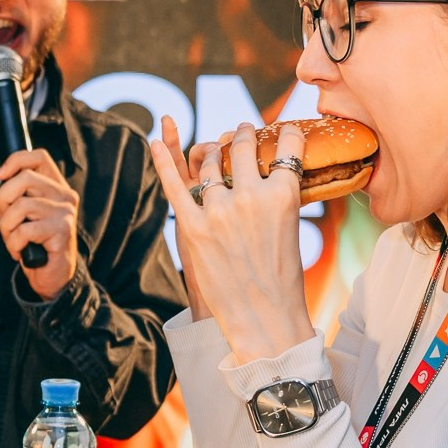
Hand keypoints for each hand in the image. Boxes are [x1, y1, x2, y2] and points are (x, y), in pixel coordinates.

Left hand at [0, 149, 79, 299]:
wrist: (54, 275)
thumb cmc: (37, 244)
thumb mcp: (25, 214)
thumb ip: (18, 194)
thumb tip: (1, 179)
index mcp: (56, 187)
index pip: (38, 157)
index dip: (16, 161)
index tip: (1, 175)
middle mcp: (64, 195)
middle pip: (24, 178)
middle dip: (3, 200)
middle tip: (7, 220)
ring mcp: (65, 212)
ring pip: (20, 205)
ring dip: (8, 227)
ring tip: (14, 239)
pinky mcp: (62, 230)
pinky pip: (24, 230)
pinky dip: (14, 243)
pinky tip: (21, 251)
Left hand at [149, 116, 314, 364]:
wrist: (263, 319)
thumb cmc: (283, 279)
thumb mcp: (291, 228)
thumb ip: (278, 197)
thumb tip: (268, 174)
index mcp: (284, 195)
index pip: (287, 149)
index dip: (285, 133)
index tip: (283, 129)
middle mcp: (251, 196)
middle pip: (243, 149)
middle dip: (244, 134)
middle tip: (244, 130)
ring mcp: (218, 211)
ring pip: (211, 164)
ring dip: (213, 153)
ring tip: (216, 148)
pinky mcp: (192, 227)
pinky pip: (174, 185)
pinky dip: (162, 160)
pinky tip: (156, 140)